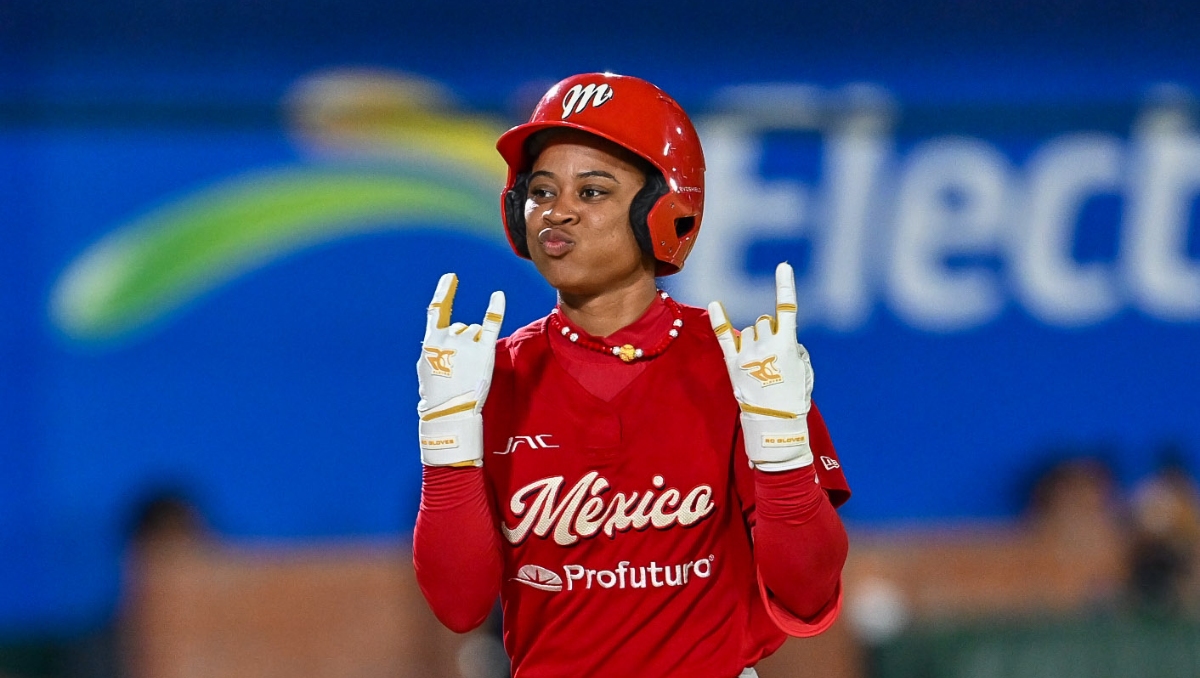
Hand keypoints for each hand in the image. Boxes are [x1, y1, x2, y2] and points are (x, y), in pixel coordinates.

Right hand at [417, 273, 504, 466]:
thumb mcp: (425, 368)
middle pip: (460, 327)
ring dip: (473, 346)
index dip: (444, 292)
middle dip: (461, 342)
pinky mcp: (484, 351)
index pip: (437, 309)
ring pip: (473, 332)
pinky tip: (498, 295)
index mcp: (431, 342)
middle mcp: (449, 338)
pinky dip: (495, 309)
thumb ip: (432, 350)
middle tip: (460, 367)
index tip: (451, 277)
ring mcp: (467, 344)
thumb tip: (437, 339)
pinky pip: (491, 324)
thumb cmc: (436, 394)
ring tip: (469, 369)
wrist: (448, 412)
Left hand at [708, 262, 813, 471]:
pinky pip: (724, 336)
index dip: (785, 286)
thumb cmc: (794, 398)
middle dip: (770, 334)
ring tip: (759, 365)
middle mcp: (765, 344)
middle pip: (765, 322)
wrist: (775, 422)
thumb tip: (784, 341)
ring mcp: (747, 353)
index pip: (787, 308)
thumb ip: (795, 349)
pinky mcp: (732, 363)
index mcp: (787, 345)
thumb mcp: (805, 370)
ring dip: (754, 340)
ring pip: (749, 330)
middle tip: (773, 358)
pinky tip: (715, 304)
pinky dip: (719, 319)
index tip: (783, 267)